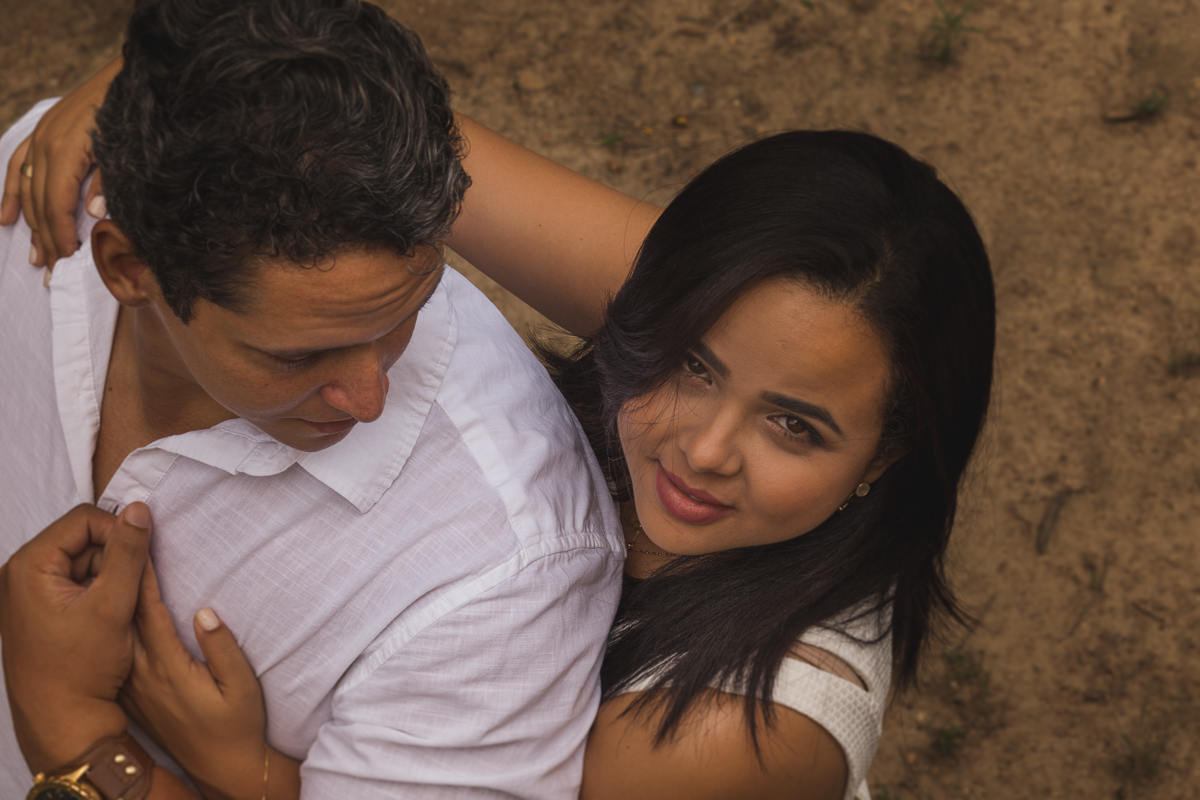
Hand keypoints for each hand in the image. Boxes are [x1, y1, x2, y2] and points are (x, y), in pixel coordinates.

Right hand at [0, 56, 120, 269]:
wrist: (135, 75)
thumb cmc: (132, 114)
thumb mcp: (125, 151)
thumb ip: (108, 181)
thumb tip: (93, 212)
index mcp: (67, 151)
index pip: (57, 204)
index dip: (60, 234)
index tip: (66, 259)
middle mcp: (47, 143)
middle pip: (40, 201)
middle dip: (45, 238)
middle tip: (51, 270)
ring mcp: (42, 135)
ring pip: (28, 187)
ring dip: (30, 224)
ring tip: (34, 256)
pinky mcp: (44, 130)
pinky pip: (20, 165)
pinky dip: (12, 192)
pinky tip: (5, 218)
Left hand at [0, 503, 151, 773]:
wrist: (62, 720)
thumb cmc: (79, 669)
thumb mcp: (113, 605)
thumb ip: (128, 553)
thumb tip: (140, 510)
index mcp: (29, 566)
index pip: (84, 519)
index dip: (119, 533)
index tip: (141, 560)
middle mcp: (22, 574)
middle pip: (84, 539)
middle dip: (115, 559)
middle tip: (129, 592)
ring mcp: (30, 592)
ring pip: (85, 562)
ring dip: (111, 578)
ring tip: (119, 611)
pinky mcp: (41, 609)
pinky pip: (78, 583)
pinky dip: (101, 594)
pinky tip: (109, 619)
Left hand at [122, 562, 268, 799]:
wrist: (219, 767)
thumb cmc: (236, 726)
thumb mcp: (241, 687)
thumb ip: (223, 648)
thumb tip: (205, 611)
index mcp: (167, 667)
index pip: (148, 609)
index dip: (142, 573)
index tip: (141, 541)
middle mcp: (142, 674)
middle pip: (124, 615)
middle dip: (121, 575)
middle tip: (122, 538)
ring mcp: (134, 685)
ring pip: (116, 631)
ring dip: (114, 596)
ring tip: (116, 563)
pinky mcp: (134, 693)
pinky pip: (117, 648)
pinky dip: (114, 621)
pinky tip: (116, 605)